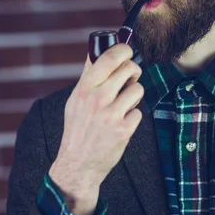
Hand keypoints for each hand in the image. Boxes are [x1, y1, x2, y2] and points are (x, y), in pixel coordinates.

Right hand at [49, 44, 143, 214]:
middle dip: (133, 71)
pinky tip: (122, 122)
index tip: (127, 51)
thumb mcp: (76, 100)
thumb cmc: (78, 129)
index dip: (123, 50)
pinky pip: (139, 111)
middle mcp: (97, 99)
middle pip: (129, 69)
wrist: (78, 164)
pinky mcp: (123, 130)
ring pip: (137, 88)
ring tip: (124, 104)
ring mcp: (111, 114)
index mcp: (84, 88)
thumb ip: (87, 76)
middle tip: (130, 78)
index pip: (109, 58)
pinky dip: (133, 116)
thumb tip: (94, 51)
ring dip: (134, 95)